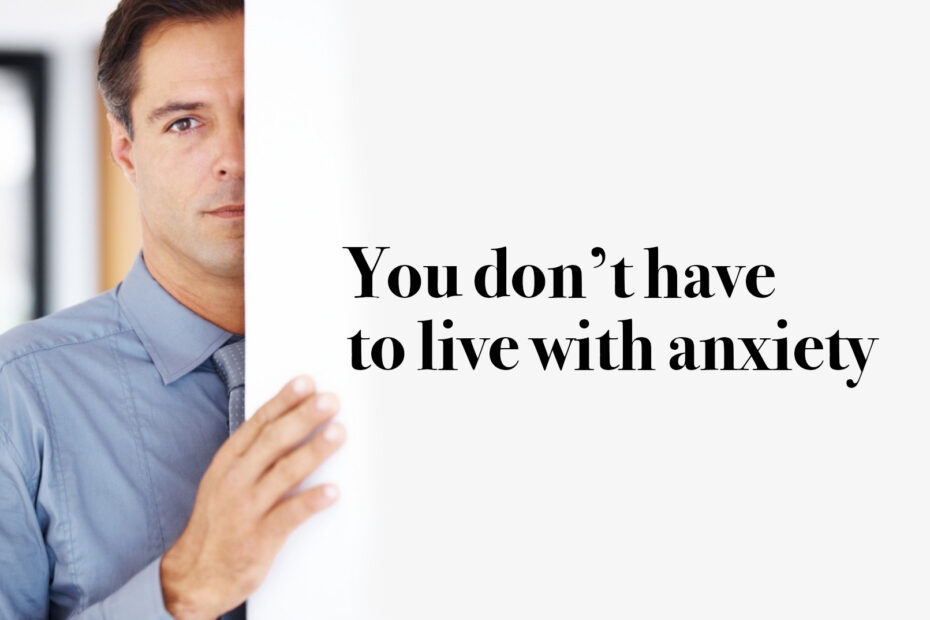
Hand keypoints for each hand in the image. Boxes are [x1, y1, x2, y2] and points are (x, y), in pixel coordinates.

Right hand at [160, 376, 345, 619]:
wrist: (196, 575)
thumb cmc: (218, 522)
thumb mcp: (224, 479)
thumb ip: (253, 454)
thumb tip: (288, 423)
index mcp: (228, 462)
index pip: (258, 424)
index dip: (283, 401)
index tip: (305, 383)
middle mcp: (236, 480)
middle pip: (274, 442)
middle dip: (303, 417)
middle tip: (329, 401)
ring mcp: (247, 508)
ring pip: (285, 473)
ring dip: (314, 450)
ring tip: (338, 433)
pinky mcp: (260, 537)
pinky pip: (290, 515)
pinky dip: (312, 501)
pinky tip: (332, 492)